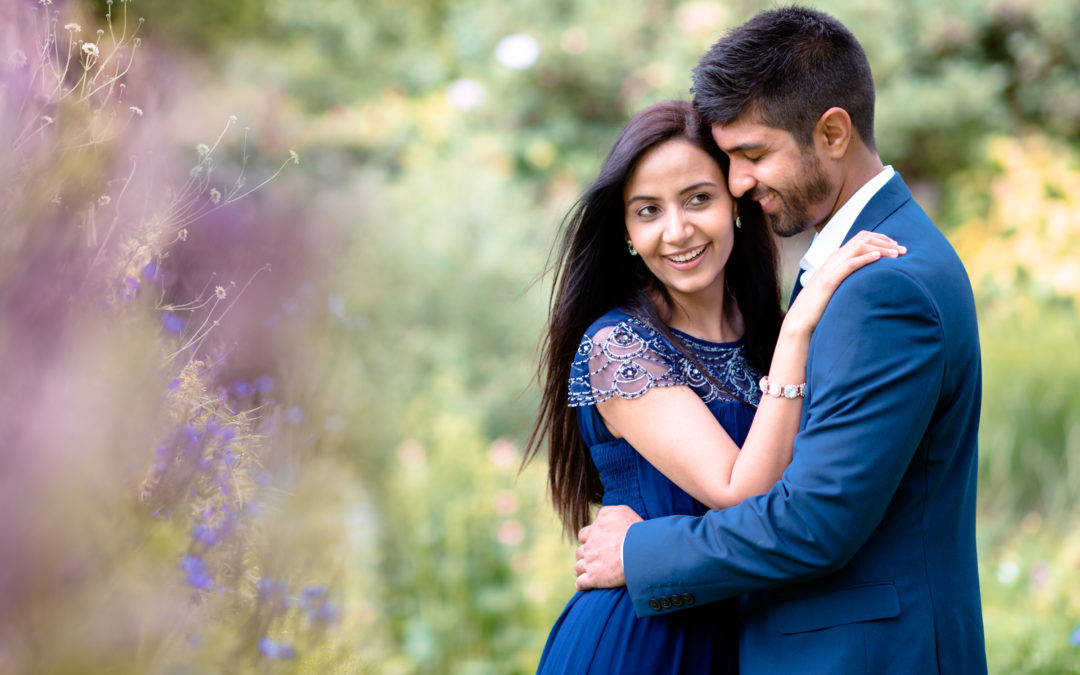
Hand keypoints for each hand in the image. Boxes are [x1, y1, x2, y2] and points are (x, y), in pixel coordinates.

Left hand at [573, 505, 642, 590]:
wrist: (638, 551)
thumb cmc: (633, 530)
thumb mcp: (620, 511)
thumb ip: (606, 511)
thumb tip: (597, 515)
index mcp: (594, 531)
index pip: (583, 535)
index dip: (587, 539)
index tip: (593, 543)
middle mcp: (589, 547)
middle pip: (579, 552)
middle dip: (584, 555)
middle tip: (592, 559)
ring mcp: (590, 563)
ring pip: (578, 567)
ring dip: (581, 570)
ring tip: (586, 573)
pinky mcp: (594, 578)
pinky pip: (581, 583)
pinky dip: (580, 585)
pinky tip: (583, 587)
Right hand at [786, 231, 905, 333]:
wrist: (801, 318)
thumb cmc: (821, 305)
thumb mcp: (838, 287)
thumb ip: (850, 278)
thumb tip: (869, 280)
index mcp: (836, 258)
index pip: (861, 238)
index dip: (881, 238)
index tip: (897, 247)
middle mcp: (833, 259)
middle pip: (862, 239)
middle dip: (885, 241)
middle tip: (903, 250)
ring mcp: (830, 268)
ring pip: (858, 247)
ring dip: (880, 248)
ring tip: (896, 255)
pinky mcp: (829, 279)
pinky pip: (849, 264)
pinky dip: (865, 258)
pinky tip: (878, 258)